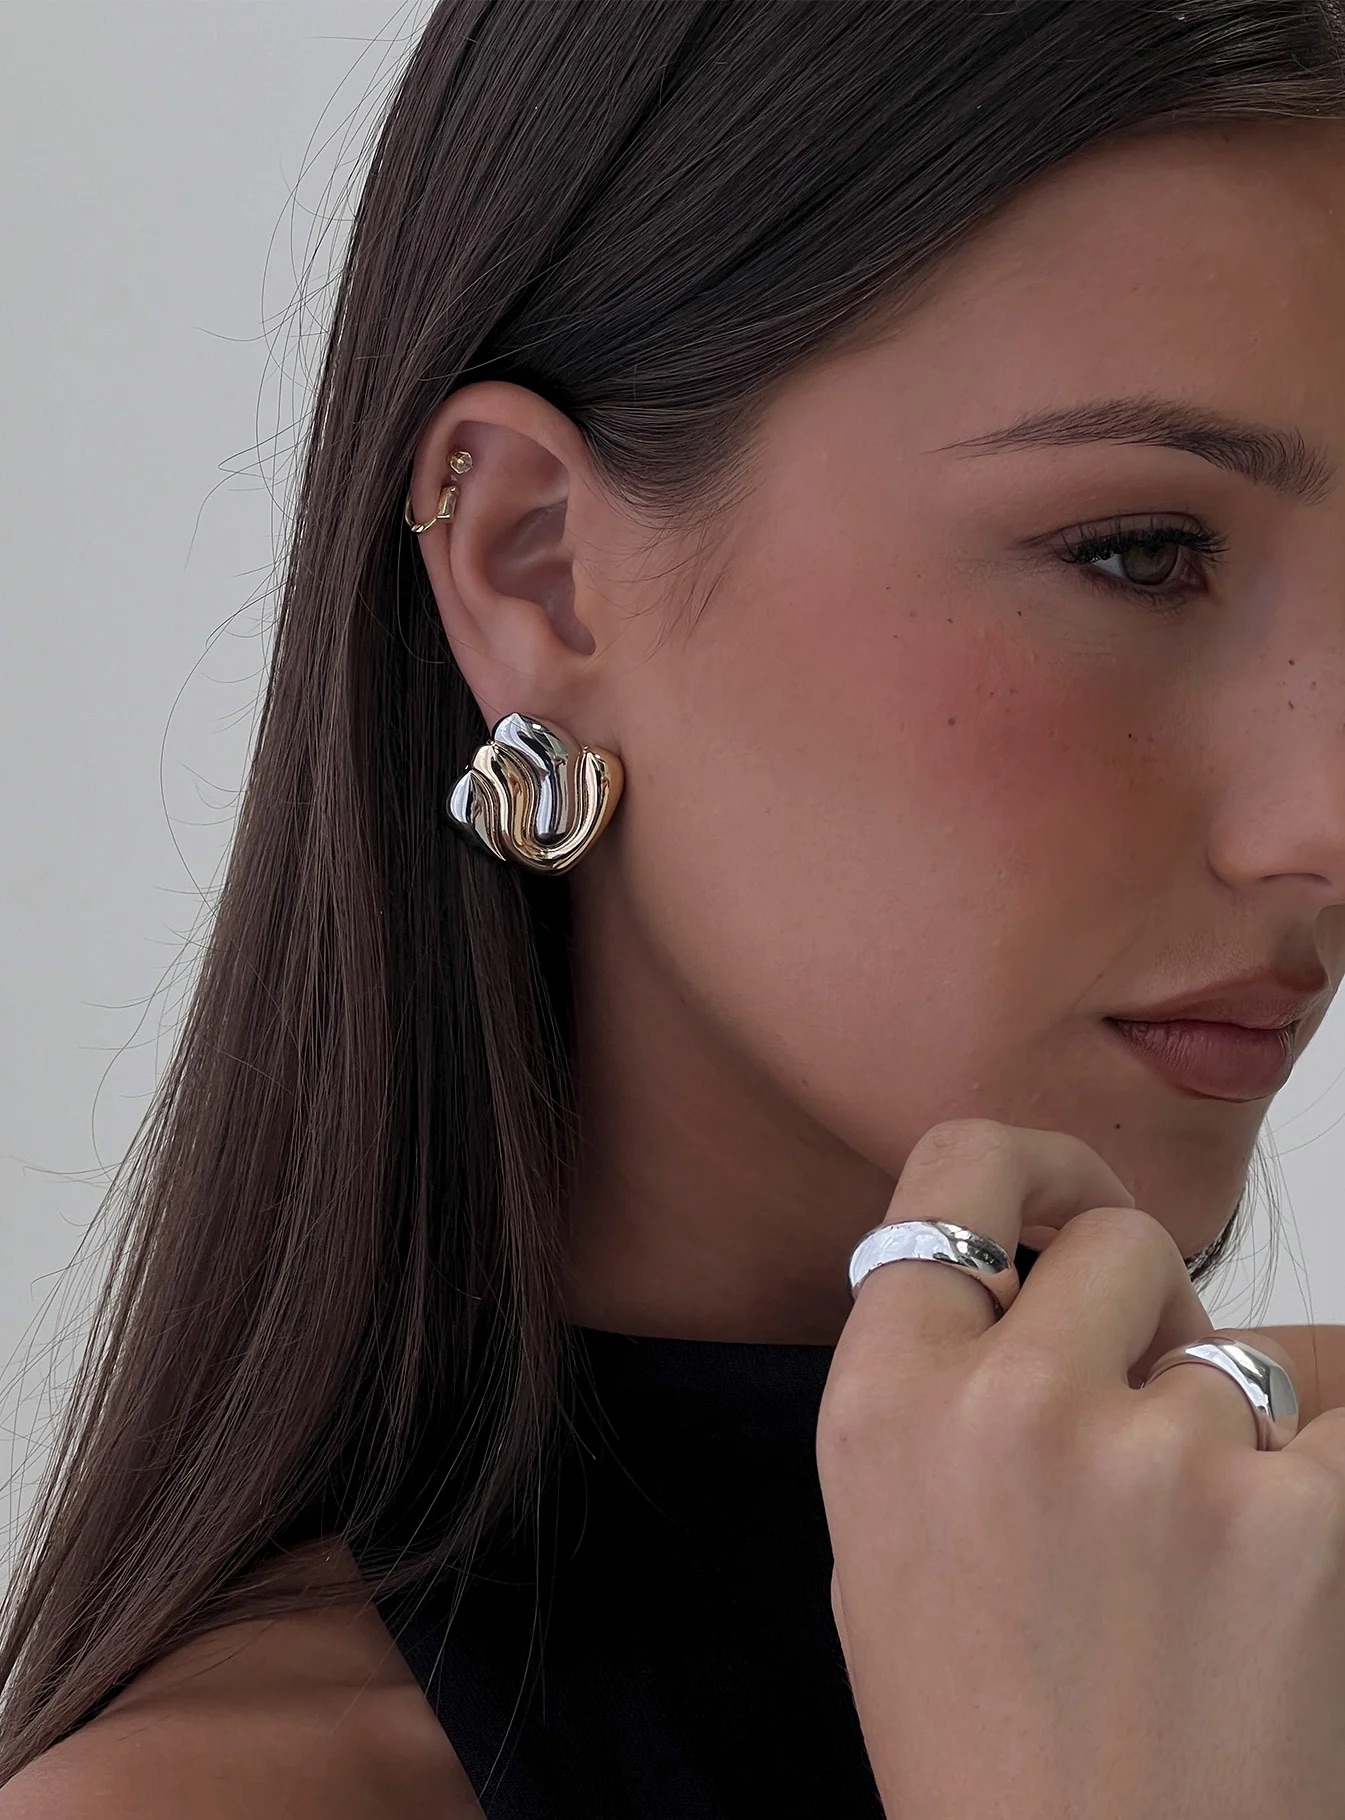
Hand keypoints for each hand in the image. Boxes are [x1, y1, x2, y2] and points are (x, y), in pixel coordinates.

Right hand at [816, 1118, 1344, 1819]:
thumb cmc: (989, 1748)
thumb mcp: (881, 1547)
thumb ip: (928, 1388)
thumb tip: (1011, 1269)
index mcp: (885, 1404)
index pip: (958, 1169)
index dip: (1023, 1168)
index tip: (1056, 1196)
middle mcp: (1010, 1405)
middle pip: (1117, 1240)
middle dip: (1142, 1315)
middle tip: (1142, 1426)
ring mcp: (1161, 1457)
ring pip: (1233, 1346)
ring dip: (1231, 1425)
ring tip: (1197, 1567)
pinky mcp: (1301, 1519)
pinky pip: (1335, 1414)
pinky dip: (1324, 1477)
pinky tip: (1279, 1574)